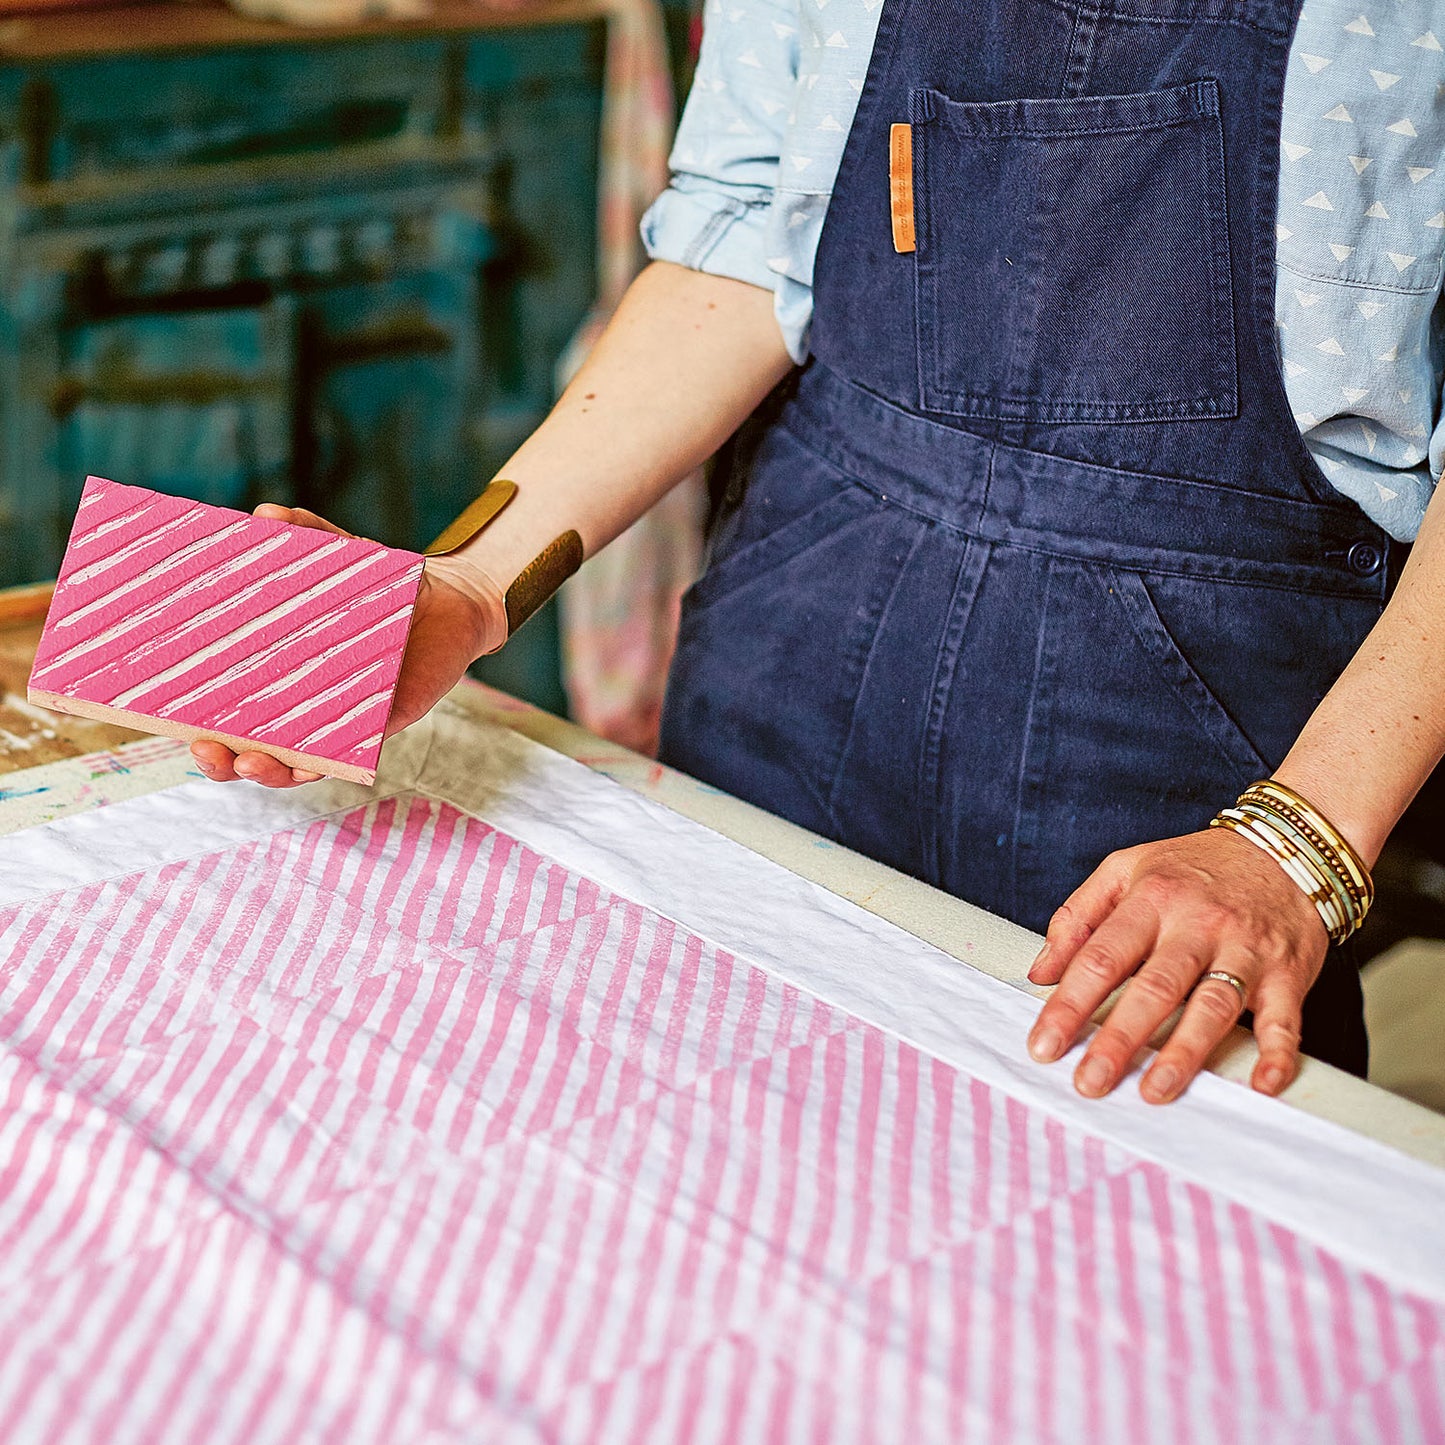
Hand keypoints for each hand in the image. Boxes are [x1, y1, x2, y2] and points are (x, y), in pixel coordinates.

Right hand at [191, 506, 505, 787]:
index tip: (158, 714)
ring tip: (248, 762)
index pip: (222, 703)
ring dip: (266, 772)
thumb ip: (309, 536)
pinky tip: (304, 763)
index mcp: (274, 670)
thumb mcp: (342, 557)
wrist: (448, 602)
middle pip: (247, 746)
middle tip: (202, 749)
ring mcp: (337, 722)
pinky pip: (346, 758)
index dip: (189, 716)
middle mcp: (300, 705)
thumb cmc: (383, 584)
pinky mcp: (378, 729)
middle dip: (220, 758)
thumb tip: (267, 516)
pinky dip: (322, 764)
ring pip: (292, 764)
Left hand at [1025, 827, 1330, 1103]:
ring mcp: (1245, 950)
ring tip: (1154, 1090)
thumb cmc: (1194, 868)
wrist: (1283, 849)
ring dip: (1184, 1052)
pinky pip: (1285, 1019)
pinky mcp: (1287, 973)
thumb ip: (1078, 916)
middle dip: (1119, 1038)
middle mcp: (1197, 925)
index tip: (1044, 1045)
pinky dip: (1277, 1054)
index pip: (1101, 957)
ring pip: (1213, 1005)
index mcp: (1151, 899)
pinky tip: (1261, 1085)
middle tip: (1090, 1081)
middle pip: (1155, 987)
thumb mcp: (1126, 869)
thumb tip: (1041, 971)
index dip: (1069, 1004)